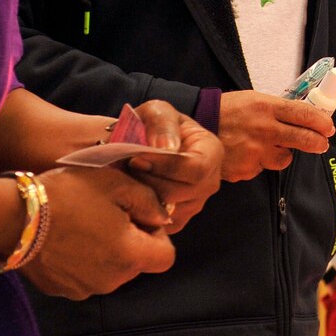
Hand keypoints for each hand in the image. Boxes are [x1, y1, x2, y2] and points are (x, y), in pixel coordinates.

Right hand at [21, 165, 175, 299]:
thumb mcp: (116, 183)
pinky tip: (65, 237)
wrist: (12, 216)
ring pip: (110, 270)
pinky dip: (81, 260)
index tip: (138, 217)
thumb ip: (149, 201)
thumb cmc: (67, 195)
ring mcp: (83, 289)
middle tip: (107, 214)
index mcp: (130, 256)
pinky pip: (83, 276)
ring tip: (82, 223)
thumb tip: (161, 217)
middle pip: (136, 264)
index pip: (165, 257)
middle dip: (130, 240)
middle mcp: (110, 280)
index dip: (158, 236)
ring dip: (105, 251)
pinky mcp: (60, 290)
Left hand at [119, 100, 222, 230]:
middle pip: (178, 193)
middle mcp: (209, 183)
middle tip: (123, 168)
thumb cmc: (159, 126)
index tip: (135, 158)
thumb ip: (161, 124)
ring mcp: (195, 205)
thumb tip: (166, 149)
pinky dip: (140, 212)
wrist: (155, 145)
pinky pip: (158, 224)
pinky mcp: (178, 220)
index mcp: (212, 153)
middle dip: (146, 181)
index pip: (195, 169)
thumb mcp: (159, 111)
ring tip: (125, 178)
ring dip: (141, 196)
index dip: (164, 166)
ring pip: (166, 211)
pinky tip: (129, 194)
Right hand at [217, 90, 335, 181]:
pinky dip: (258, 163)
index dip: (322, 122)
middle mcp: (264, 129)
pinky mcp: (246, 169)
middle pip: (304, 139)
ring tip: (266, 146)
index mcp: (266, 107)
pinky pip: (262, 168)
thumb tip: (303, 117)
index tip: (329, 127)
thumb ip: (277, 109)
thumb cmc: (225, 111)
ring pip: (284, 158)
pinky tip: (245, 154)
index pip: (304, 114)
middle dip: (318, 142)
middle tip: (321, 143)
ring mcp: (255, 152)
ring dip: (281, 154)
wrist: (195, 125)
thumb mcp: (252, 100)